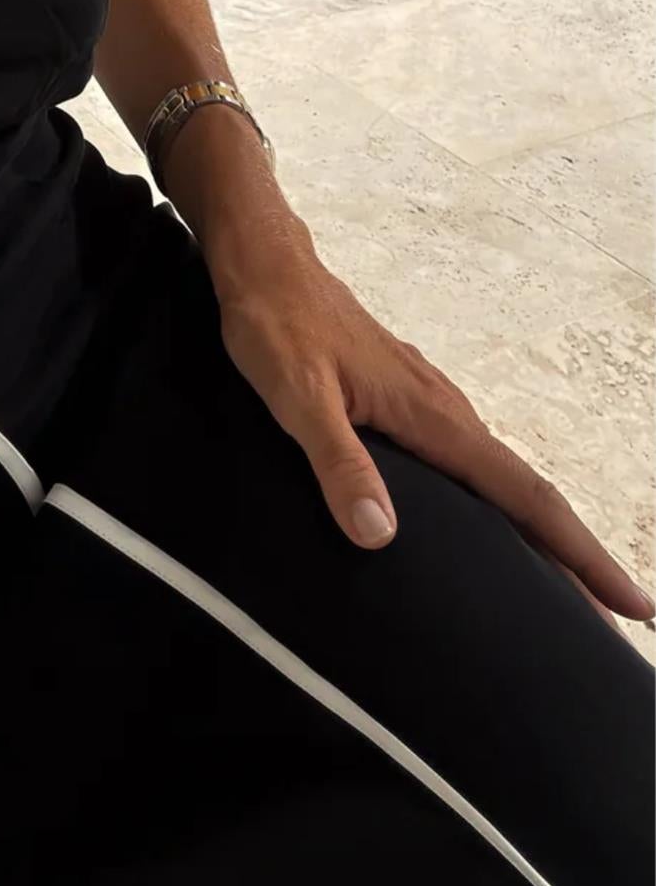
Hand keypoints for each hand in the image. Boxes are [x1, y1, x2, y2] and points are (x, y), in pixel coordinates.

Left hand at [214, 234, 654, 623]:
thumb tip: (380, 534)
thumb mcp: (296, 396)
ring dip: (537, 533)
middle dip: (574, 561)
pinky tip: (482, 523)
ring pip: (498, 478)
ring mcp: (428, 401)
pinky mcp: (406, 398)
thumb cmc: (276, 324)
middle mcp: (445, 409)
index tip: (633, 604)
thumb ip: (338, 461)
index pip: (525, 496)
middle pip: (526, 497)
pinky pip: (469, 460)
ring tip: (562, 591)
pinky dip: (494, 500)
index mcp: (434, 417)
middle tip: (613, 624)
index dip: (579, 554)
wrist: (266, 260)